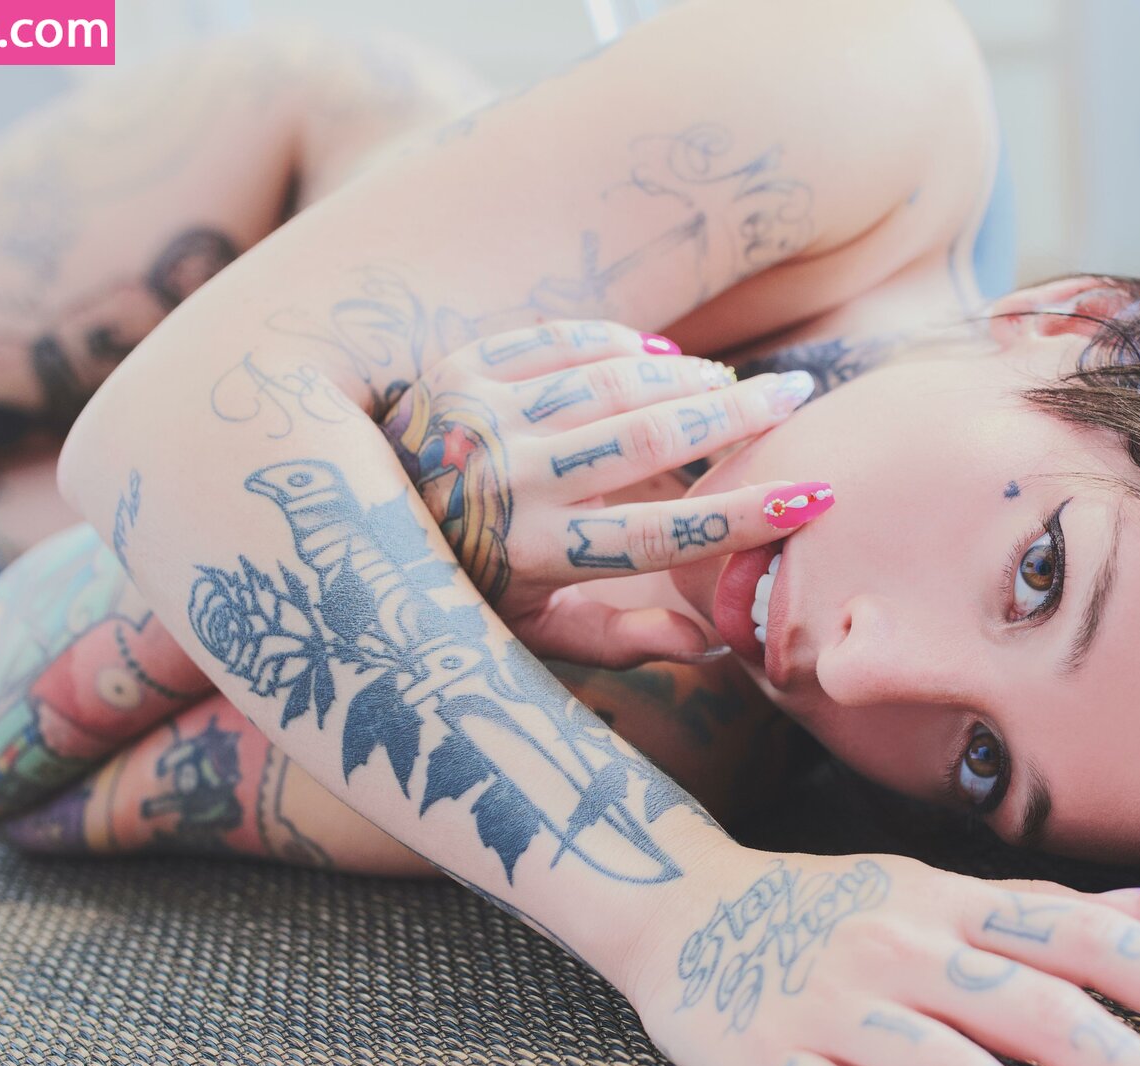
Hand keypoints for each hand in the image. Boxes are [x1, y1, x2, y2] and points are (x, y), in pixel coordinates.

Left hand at [377, 320, 822, 667]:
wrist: (328, 523)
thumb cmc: (453, 588)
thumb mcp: (525, 634)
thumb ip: (618, 640)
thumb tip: (713, 648)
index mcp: (532, 553)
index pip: (659, 533)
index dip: (742, 516)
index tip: (812, 498)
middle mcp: (510, 479)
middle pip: (649, 439)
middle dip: (736, 415)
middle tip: (798, 396)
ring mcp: (483, 415)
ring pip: (611, 382)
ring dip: (685, 377)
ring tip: (737, 382)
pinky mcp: (462, 369)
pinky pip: (559, 342)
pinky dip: (617, 344)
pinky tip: (660, 353)